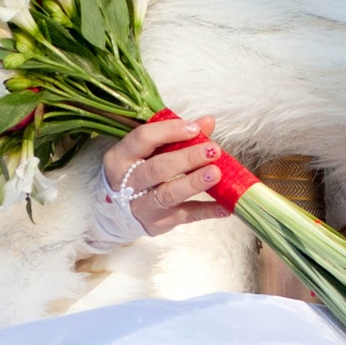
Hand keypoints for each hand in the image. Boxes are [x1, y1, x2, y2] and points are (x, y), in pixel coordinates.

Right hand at [101, 116, 230, 238]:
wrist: (120, 213)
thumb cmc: (138, 172)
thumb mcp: (149, 151)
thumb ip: (177, 135)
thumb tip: (208, 122)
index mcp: (121, 157)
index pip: (143, 138)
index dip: (170, 131)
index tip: (194, 129)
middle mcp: (128, 183)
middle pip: (158, 168)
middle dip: (187, 158)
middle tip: (213, 151)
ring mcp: (142, 205)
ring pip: (168, 194)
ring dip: (194, 183)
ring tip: (216, 174)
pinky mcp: (159, 223)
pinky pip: (185, 215)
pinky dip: (206, 211)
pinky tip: (225, 206)